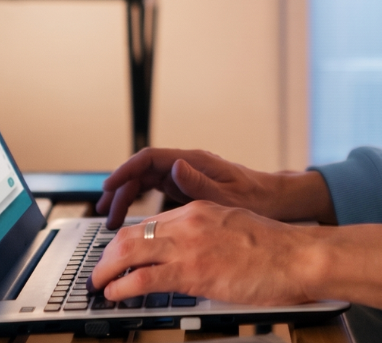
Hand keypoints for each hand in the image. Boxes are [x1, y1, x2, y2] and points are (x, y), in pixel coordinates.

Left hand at [91, 201, 381, 310]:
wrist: (298, 256)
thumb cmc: (277, 248)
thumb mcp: (235, 227)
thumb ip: (208, 233)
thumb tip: (192, 251)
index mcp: (201, 208)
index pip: (152, 222)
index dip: (129, 240)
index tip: (120, 253)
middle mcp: (189, 221)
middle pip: (132, 233)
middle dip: (109, 254)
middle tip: (100, 271)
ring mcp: (189, 246)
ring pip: (130, 252)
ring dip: (107, 271)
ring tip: (100, 285)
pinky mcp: (192, 271)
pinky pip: (143, 278)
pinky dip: (122, 287)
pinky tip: (116, 295)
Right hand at [95, 147, 334, 228]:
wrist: (276, 201)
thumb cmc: (256, 198)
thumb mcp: (229, 196)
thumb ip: (200, 183)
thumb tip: (175, 166)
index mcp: (196, 162)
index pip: (151, 158)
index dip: (126, 170)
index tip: (109, 186)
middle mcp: (188, 166)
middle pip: (143, 172)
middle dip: (121, 189)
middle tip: (105, 213)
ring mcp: (187, 177)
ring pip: (147, 183)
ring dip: (128, 199)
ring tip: (112, 221)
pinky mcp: (188, 190)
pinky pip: (156, 193)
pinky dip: (141, 206)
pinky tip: (133, 224)